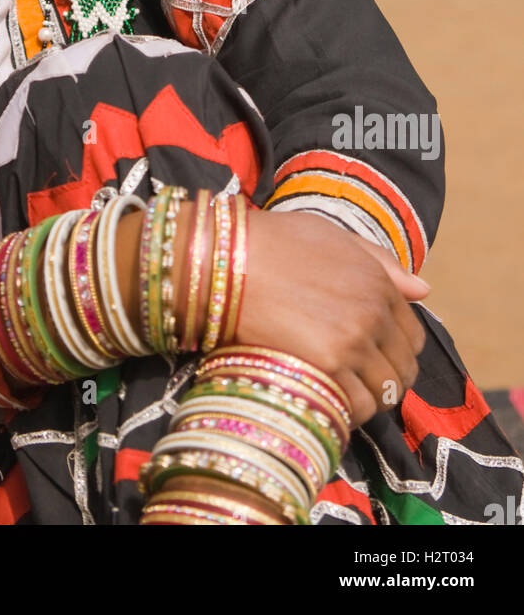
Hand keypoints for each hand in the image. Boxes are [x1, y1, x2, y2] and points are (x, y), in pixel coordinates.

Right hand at [236, 210, 427, 426]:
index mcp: (378, 281)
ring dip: (368, 400)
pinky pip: (358, 406)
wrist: (226, 260)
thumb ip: (379, 262)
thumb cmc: (273, 242)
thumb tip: (424, 290)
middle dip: (385, 380)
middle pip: (402, 369)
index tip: (374, 361)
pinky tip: (329, 404)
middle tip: (357, 384)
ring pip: (385, 393)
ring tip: (341, 397)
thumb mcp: (332, 237)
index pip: (412, 336)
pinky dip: (349, 412)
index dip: (396, 353)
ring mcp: (354, 340)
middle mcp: (374, 312)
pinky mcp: (328, 364)